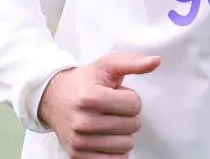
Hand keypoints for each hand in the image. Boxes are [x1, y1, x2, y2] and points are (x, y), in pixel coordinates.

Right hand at [38, 52, 160, 158]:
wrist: (54, 98)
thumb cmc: (84, 82)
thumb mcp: (107, 65)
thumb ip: (133, 62)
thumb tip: (156, 61)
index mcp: (91, 98)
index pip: (134, 105)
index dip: (131, 98)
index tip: (117, 95)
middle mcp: (83, 122)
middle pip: (132, 126)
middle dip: (128, 115)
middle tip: (112, 108)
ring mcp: (80, 141)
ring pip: (126, 145)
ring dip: (122, 133)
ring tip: (108, 120)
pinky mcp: (78, 155)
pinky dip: (116, 150)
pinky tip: (106, 136)